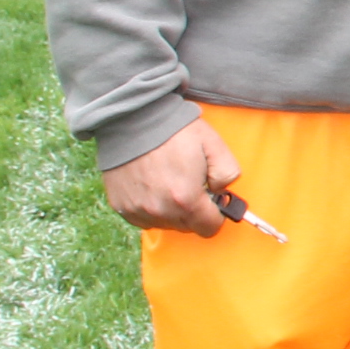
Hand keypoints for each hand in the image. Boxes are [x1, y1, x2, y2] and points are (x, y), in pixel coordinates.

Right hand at [101, 118, 240, 235]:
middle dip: (195, 210)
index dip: (216, 214)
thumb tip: (221, 193)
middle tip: (190, 183)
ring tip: (169, 180)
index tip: (212, 198)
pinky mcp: (121, 206)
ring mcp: (138, 210)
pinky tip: (153, 185)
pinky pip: (144, 218)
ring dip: (172, 210)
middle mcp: (160, 211)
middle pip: (188, 227)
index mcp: (186, 200)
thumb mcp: (215, 146)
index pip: (209, 228)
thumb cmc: (175, 131)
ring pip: (166, 224)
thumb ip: (228, 175)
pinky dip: (152, 207)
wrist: (132, 119)